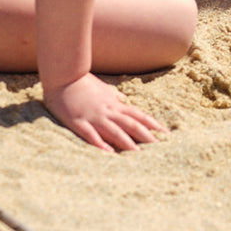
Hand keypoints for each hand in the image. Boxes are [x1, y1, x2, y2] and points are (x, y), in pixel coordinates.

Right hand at [43, 72, 164, 151]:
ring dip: (128, 143)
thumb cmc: (83, 82)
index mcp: (115, 104)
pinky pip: (91, 134)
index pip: (139, 116)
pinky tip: (109, 152)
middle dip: (146, 137)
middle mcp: (109, 111)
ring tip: (139, 155)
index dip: (153, 125)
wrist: (65, 75)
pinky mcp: (78, 122)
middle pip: (132, 125)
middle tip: (160, 147)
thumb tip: (123, 98)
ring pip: (115, 131)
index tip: (165, 134)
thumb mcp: (104, 88)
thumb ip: (114, 96)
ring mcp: (94, 117)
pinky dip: (100, 143)